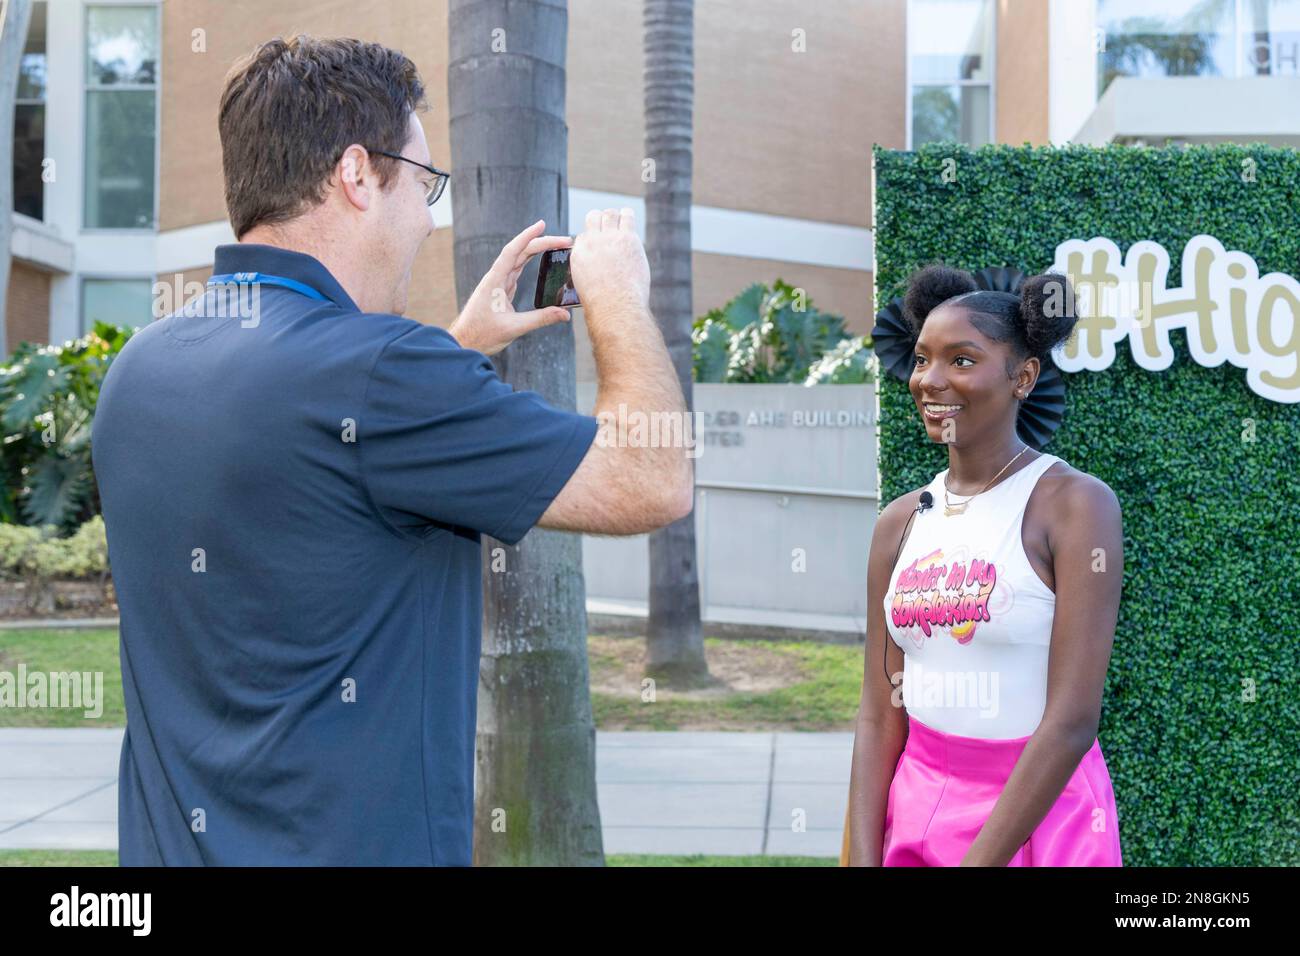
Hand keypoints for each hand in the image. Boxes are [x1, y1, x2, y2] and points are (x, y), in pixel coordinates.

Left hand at [447, 219, 574, 355]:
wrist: (464, 342)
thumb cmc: (481, 335)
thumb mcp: (513, 328)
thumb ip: (540, 319)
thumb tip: (564, 315)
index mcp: (495, 281)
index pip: (513, 251)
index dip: (527, 236)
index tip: (542, 224)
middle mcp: (496, 277)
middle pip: (520, 252)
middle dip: (542, 242)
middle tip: (565, 240)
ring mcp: (499, 283)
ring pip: (520, 260)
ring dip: (538, 250)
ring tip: (558, 245)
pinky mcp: (502, 290)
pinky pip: (518, 270)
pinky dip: (531, 262)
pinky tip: (541, 259)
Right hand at [569, 207, 650, 324]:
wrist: (615, 306)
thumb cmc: (603, 302)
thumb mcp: (585, 285)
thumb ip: (588, 270)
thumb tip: (594, 267)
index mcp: (578, 253)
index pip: (584, 235)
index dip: (593, 239)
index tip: (601, 245)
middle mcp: (591, 242)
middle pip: (593, 217)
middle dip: (601, 221)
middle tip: (610, 229)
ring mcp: (609, 238)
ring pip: (609, 214)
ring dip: (615, 217)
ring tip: (621, 224)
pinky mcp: (627, 238)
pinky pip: (627, 216)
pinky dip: (627, 215)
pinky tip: (629, 220)